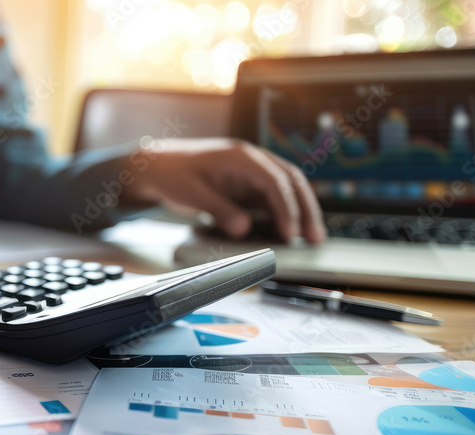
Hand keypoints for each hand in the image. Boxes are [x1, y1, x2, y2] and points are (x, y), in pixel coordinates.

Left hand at [127, 138, 326, 242]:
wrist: (159, 166)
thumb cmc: (174, 175)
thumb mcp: (192, 194)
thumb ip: (219, 210)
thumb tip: (243, 230)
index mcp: (241, 157)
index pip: (275, 181)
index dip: (286, 209)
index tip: (290, 234)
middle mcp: (253, 161)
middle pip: (292, 181)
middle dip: (306, 209)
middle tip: (316, 237)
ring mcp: (253, 172)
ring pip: (288, 188)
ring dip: (302, 211)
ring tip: (312, 238)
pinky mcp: (248, 184)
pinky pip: (274, 197)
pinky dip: (285, 213)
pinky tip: (290, 232)